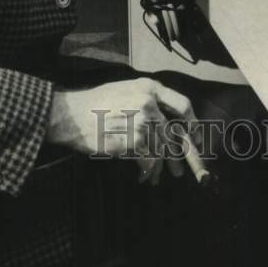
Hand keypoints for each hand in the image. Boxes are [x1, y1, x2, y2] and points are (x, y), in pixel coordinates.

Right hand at [46, 77, 197, 184]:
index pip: (183, 105)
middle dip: (177, 156)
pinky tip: (142, 177)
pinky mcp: (131, 140)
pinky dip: (147, 172)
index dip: (193, 124)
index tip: (196, 139)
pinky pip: (148, 161)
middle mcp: (148, 102)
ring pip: (161, 150)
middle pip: (173, 134)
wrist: (71, 114)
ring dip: (160, 168)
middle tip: (178, 171)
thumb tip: (171, 126)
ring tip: (155, 178)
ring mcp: (140, 121)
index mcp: (150, 87)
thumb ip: (150, 102)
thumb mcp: (126, 90)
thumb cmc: (97, 104)